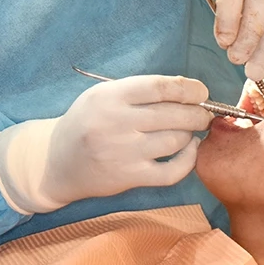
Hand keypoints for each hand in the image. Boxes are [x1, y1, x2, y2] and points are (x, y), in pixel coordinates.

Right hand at [0, 75, 211, 213]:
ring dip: (191, 133)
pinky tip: (190, 149)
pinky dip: (188, 160)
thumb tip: (187, 90)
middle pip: (173, 114)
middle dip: (197, 112)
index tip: (201, 91)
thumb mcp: (102, 96)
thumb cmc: (87, 123)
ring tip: (191, 129)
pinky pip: (172, 171)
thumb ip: (138, 92)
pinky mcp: (129, 177)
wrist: (58, 162)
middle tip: (205, 112)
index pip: (159, 87)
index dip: (188, 88)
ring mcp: (123, 152)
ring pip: (175, 140)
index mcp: (109, 97)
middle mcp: (115, 123)